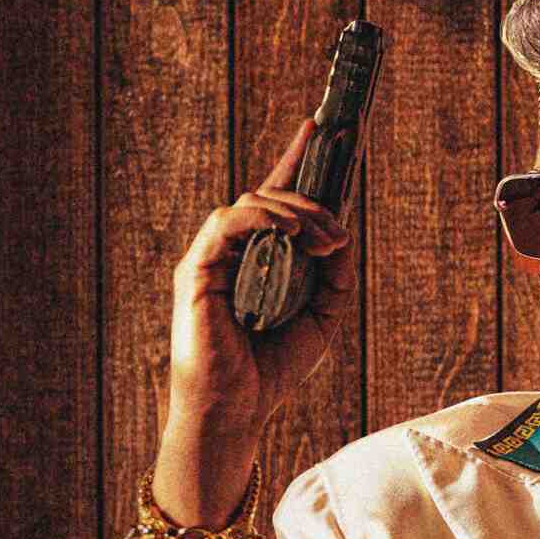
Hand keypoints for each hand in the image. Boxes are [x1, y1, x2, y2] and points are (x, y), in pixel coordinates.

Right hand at [153, 119, 357, 525]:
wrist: (235, 411)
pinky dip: (263, 220)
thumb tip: (342, 231)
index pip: (278, 198)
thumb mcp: (321, 316)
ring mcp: (212, 257)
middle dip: (310, 189)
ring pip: (253, 203)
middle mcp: (233, 251)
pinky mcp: (197, 269)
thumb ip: (334, 273)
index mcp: (259, 258)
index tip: (323, 127)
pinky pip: (228, 222)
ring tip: (325, 237)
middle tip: (340, 211)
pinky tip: (292, 234)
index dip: (298, 160)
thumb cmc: (270, 369)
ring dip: (297, 212)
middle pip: (270, 194)